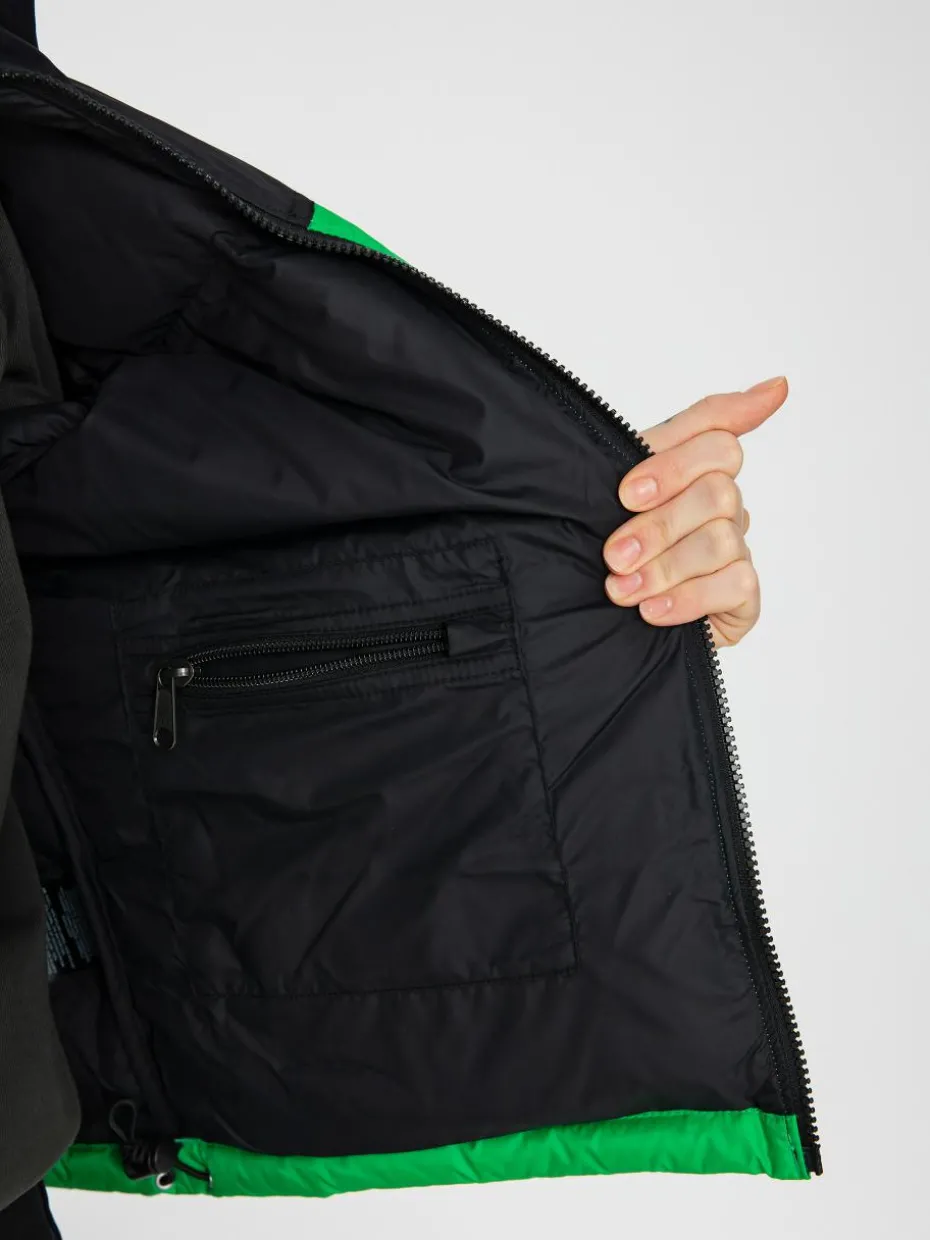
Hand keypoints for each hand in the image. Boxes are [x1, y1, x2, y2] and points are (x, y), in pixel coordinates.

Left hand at [602, 375, 787, 647]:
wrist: (591, 613)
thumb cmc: (607, 540)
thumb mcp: (624, 478)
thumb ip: (688, 429)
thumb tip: (780, 385)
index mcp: (695, 470)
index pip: (717, 439)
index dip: (673, 466)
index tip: (625, 495)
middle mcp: (724, 506)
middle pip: (717, 492)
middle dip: (658, 526)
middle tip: (614, 555)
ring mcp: (736, 550)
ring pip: (722, 540)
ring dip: (664, 567)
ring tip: (621, 589)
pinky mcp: (744, 595)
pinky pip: (736, 584)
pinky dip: (687, 598)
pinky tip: (652, 610)